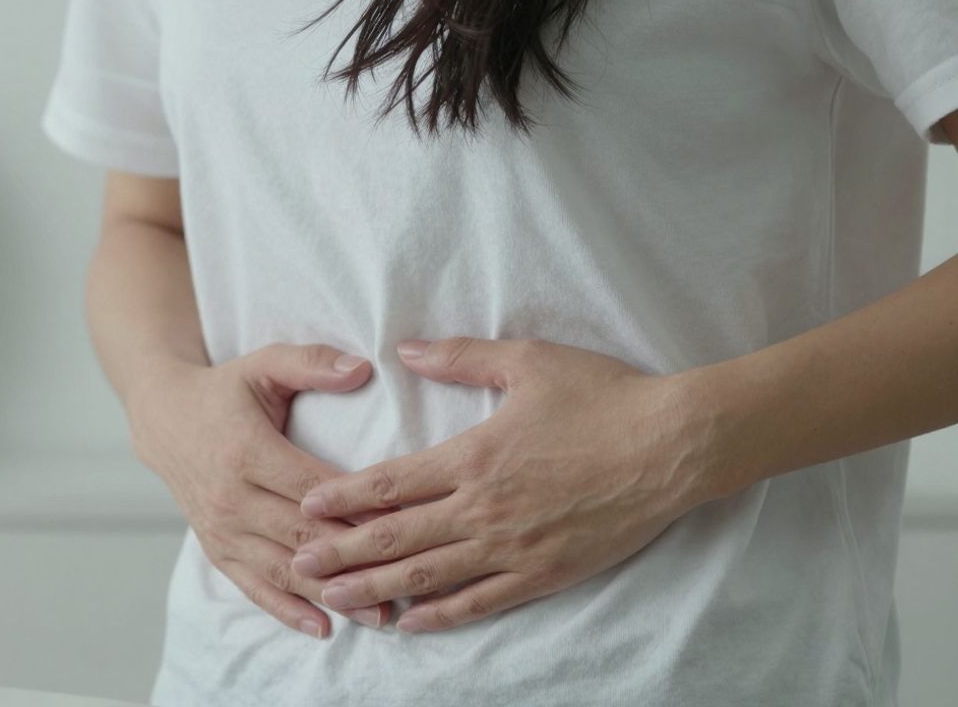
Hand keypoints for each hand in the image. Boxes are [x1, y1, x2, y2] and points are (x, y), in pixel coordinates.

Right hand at [128, 344, 391, 638]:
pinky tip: (323, 628)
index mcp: (247, 451)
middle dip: (354, 562)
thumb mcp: (265, 364)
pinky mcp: (216, 549)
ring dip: (330, 594)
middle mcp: (231, 497)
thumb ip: (312, 364)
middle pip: (302, 536)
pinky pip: (253, 587)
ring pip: (282, 569)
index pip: (313, 488)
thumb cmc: (226, 390)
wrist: (164, 419)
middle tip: (407, 582)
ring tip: (380, 615)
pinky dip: (287, 610)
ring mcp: (221, 529)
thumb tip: (362, 368)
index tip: (404, 522)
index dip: (358, 507)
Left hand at [292, 337, 708, 632]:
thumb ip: (460, 356)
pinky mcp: (544, 572)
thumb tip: (405, 350)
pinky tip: (410, 623)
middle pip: (397, 537)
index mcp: (474, 456)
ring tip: (335, 599)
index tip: (307, 507)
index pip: (392, 483)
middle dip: (343, 552)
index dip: (345, 497)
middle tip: (298, 563)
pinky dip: (441, 615)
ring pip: (430, 576)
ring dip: (376, 588)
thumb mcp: (528, 361)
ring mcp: (513, 547)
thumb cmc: (604, 396)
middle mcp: (484, 508)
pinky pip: (481, 601)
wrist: (675, 445)